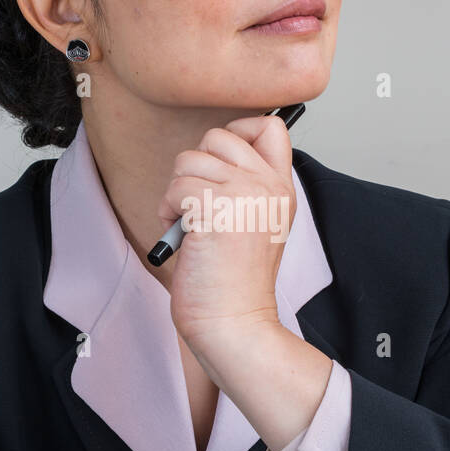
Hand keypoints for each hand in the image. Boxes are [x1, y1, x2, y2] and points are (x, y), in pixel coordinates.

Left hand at [156, 115, 296, 354]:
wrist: (233, 323)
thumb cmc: (232, 282)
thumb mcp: (254, 223)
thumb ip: (244, 185)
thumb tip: (210, 152)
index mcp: (281, 188)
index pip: (270, 126)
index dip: (238, 131)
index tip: (220, 164)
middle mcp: (268, 186)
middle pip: (219, 136)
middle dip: (196, 167)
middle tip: (199, 205)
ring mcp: (245, 194)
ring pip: (190, 160)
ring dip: (178, 192)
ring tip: (190, 224)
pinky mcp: (217, 208)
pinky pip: (176, 187)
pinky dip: (168, 211)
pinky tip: (183, 236)